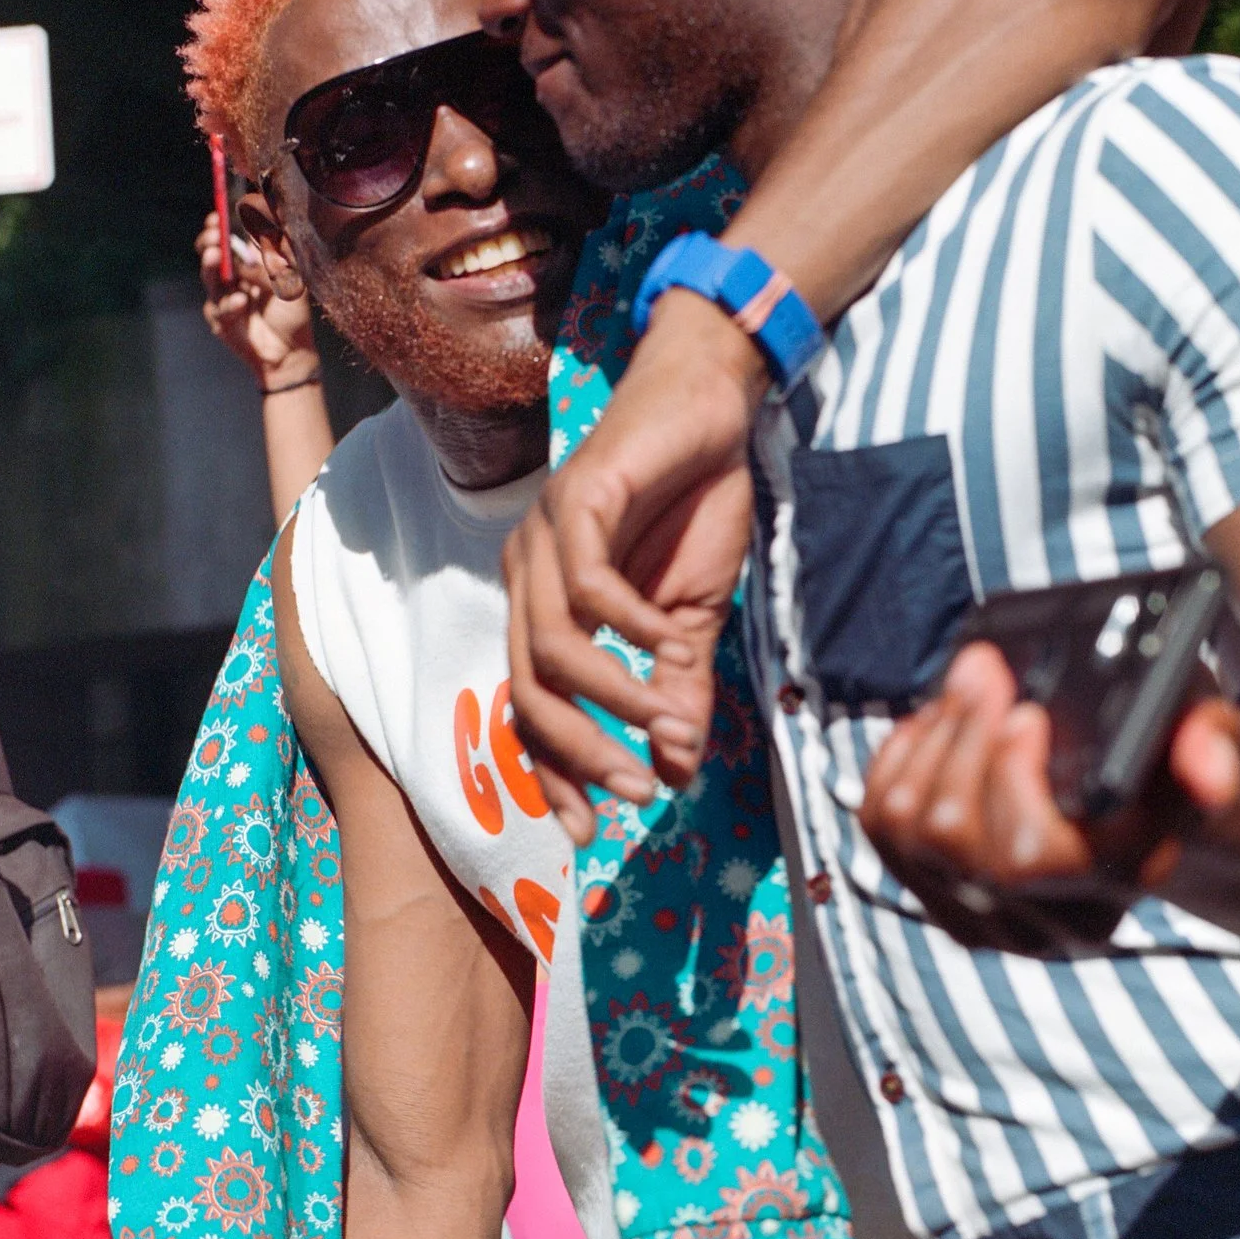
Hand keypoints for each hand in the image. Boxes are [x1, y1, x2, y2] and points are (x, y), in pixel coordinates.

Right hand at [198, 213, 317, 391]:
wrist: (292, 352)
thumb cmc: (291, 313)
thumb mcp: (290, 282)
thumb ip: (272, 262)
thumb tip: (248, 247)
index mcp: (245, 263)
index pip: (225, 239)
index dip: (218, 227)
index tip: (217, 217)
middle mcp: (230, 278)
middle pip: (211, 254)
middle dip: (210, 242)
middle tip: (213, 237)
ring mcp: (222, 298)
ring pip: (210, 278)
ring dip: (213, 266)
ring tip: (217, 255)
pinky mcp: (220, 321)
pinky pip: (220, 309)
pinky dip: (230, 304)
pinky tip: (241, 300)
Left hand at [512, 291, 766, 836]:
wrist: (712, 406)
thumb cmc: (694, 505)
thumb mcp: (691, 617)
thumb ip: (676, 689)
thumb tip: (678, 773)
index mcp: (544, 607)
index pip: (530, 708)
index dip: (555, 774)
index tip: (592, 832)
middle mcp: (527, 575)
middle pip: (529, 691)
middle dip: (583, 753)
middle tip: (639, 793)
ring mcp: (543, 536)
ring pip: (553, 647)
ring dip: (615, 697)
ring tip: (671, 724)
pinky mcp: (575, 499)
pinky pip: (586, 585)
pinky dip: (628, 625)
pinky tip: (670, 639)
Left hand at [858, 641, 1239, 952]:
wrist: (1141, 801)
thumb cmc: (1167, 751)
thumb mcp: (1204, 731)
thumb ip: (1211, 744)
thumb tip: (1208, 769)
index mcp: (1117, 885)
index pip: (1033, 858)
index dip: (1009, 777)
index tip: (1028, 712)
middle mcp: (1049, 924)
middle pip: (954, 839)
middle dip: (961, 737)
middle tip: (984, 673)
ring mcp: (987, 921)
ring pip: (908, 830)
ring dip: (929, 743)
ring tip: (967, 695)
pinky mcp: (939, 901)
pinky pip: (881, 828)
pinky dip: (897, 763)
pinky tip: (935, 728)